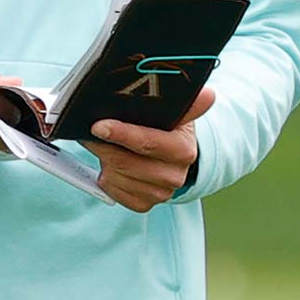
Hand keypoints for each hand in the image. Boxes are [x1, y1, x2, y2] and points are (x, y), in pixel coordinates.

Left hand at [80, 85, 215, 212]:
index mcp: (184, 150)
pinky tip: (111, 165)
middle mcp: (175, 176)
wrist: (171, 155)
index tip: (99, 126)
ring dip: (103, 160)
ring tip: (103, 145)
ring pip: (117, 177)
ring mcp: (160, 193)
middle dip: (104, 146)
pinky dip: (106, 178)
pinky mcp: (145, 204)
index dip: (122, 134)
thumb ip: (189, 103)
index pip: (148, 143)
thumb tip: (208, 95)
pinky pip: (114, 192)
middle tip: (90, 130)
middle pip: (126, 163)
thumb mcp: (177, 113)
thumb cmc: (168, 128)